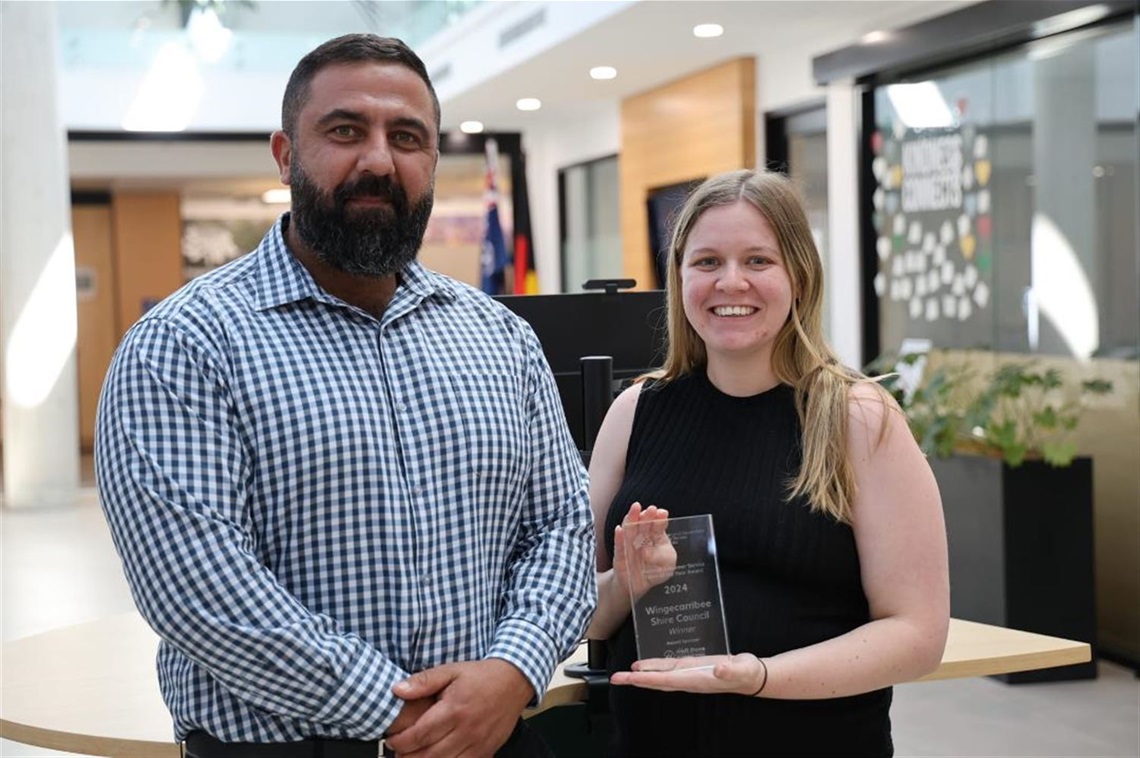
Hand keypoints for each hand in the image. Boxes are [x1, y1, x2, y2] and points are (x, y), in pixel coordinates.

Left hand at [385, 658, 533, 757]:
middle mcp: (466, 730)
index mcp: (454, 709)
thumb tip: (398, 690)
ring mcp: (478, 744)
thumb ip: (424, 681)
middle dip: (408, 756)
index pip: (420, 734)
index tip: (391, 740)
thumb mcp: (451, 670)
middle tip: (398, 751)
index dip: (401, 741)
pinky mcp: (486, 752)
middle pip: (429, 755)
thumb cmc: (480, 676)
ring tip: (413, 756)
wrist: (514, 682)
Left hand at [609, 653, 766, 695]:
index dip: (647, 679)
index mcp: (696, 680)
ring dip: (642, 675)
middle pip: (656, 681)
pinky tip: (646, 665)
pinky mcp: (691, 667)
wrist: (751, 676)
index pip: (666, 680)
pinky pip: (668, 669)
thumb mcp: (741, 669)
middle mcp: (688, 679)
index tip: (631, 677)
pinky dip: (654, 667)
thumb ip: (730, 669)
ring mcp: (688, 674)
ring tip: (625, 673)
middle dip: (636, 680)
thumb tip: (717, 669)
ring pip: (660, 676)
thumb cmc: (746, 673)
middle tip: (616, 679)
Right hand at [613, 503, 675, 600]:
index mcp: (656, 538)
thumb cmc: (654, 571)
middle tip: (651, 509)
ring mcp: (630, 546)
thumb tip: (648, 552)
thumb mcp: (667, 566)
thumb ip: (664, 557)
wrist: (638, 585)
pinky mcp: (620, 557)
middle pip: (644, 525)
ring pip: (630, 531)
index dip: (659, 519)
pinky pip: (619, 547)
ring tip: (635, 509)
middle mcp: (642, 539)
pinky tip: (619, 529)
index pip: (658, 527)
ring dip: (632, 519)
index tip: (662, 514)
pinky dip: (619, 538)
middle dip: (647, 516)